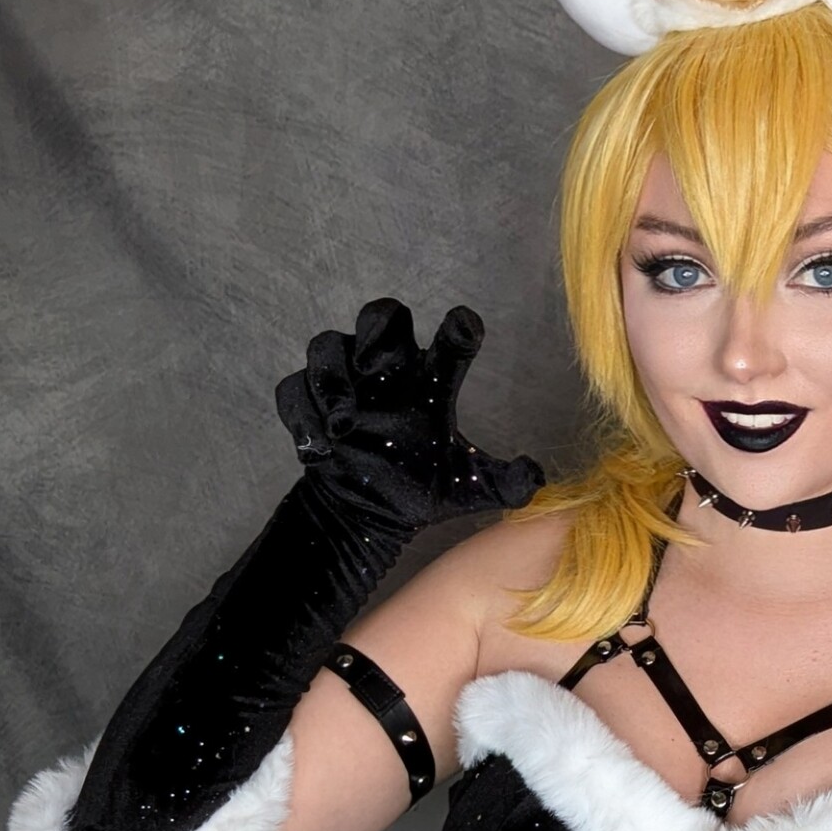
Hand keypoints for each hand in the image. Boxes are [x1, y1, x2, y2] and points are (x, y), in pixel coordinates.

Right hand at [275, 297, 544, 528]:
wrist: (370, 514)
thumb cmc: (420, 488)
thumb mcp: (468, 489)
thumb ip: (507, 483)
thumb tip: (538, 478)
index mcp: (432, 379)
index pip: (450, 340)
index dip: (458, 329)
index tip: (464, 329)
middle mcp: (389, 371)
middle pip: (381, 316)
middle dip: (377, 331)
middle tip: (377, 367)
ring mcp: (345, 384)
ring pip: (327, 346)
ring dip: (331, 380)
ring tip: (343, 424)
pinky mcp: (309, 407)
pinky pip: (293, 390)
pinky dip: (301, 414)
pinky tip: (318, 447)